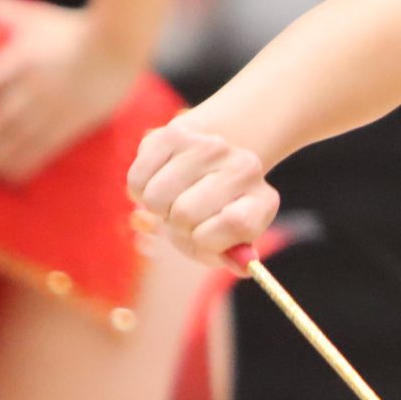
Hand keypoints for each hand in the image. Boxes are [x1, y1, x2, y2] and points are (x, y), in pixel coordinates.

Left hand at [0, 0, 145, 184]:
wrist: (122, 40)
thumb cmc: (73, 25)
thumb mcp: (30, 14)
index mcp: (20, 60)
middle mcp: (35, 87)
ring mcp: (56, 107)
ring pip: (20, 140)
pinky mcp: (77, 121)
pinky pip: (48, 147)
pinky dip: (27, 163)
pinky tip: (12, 176)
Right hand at [127, 118, 279, 271]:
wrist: (210, 163)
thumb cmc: (214, 213)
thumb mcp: (229, 241)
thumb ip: (234, 256)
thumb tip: (244, 265)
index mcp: (262, 198)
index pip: (236, 225)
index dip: (209, 241)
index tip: (205, 236)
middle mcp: (244, 167)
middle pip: (185, 214)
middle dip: (178, 226)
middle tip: (187, 217)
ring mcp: (210, 146)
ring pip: (156, 198)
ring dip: (158, 209)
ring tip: (175, 199)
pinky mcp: (172, 134)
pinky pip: (138, 181)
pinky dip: (141, 191)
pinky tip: (161, 182)